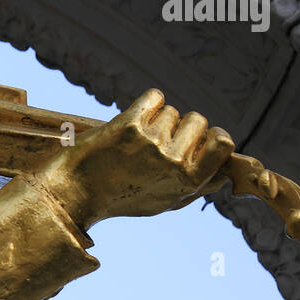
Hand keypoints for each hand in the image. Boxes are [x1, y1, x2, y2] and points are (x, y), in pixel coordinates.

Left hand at [34, 88, 234, 228]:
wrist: (74, 193)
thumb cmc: (120, 197)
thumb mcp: (164, 202)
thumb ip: (196, 186)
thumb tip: (225, 172)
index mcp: (188, 181)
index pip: (224, 143)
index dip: (213, 135)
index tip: (199, 137)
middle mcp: (174, 161)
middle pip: (197, 120)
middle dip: (181, 125)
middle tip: (158, 140)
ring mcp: (151, 142)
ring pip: (171, 111)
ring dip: (157, 119)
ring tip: (135, 140)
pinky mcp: (129, 126)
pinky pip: (153, 97)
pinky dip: (147, 102)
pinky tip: (134, 117)